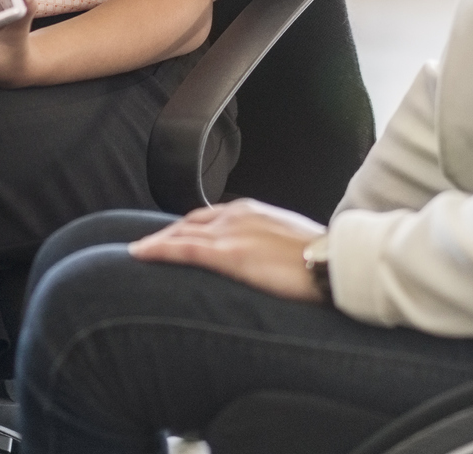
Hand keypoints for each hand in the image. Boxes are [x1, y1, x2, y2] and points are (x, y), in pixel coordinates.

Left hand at [128, 198, 327, 302]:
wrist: (334, 263)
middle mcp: (235, 214)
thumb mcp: (288, 241)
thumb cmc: (320, 257)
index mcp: (251, 210)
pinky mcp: (228, 254)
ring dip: (156, 242)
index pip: (208, 216)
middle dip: (166, 234)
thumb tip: (260, 257)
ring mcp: (230, 233)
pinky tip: (139, 254)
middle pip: (188, 222)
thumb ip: (267, 243)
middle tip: (146, 248)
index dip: (186, 227)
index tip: (173, 237)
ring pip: (180, 233)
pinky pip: (182, 249)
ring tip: (138, 252)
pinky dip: (157, 249)